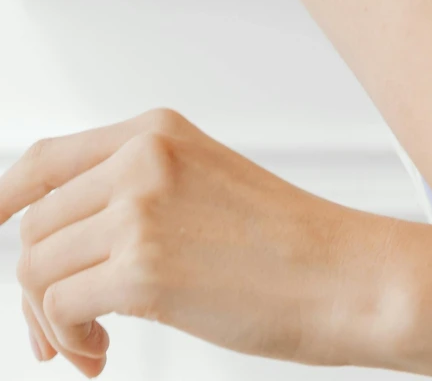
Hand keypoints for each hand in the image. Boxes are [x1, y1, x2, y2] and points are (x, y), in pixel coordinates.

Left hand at [2, 109, 394, 372]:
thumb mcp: (204, 185)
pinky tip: (102, 355)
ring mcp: (141, 207)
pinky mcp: (143, 267)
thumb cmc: (284, 245)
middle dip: (33, 290)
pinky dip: (68, 341)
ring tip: (88, 347)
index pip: (44, 158)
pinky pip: (60, 308)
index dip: (4, 201)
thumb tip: (56, 238)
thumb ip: (136, 190)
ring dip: (49, 322)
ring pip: (36, 268)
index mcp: (157, 130)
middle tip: (62, 336)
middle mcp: (143, 156)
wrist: (344, 275)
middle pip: (34, 225)